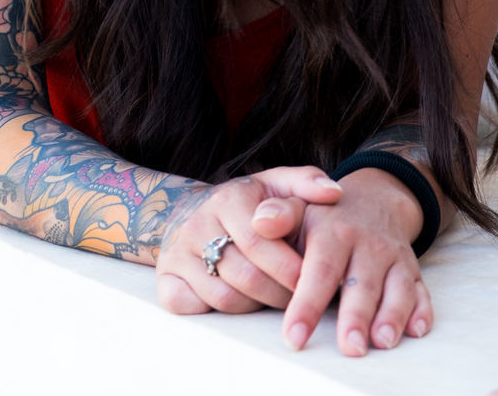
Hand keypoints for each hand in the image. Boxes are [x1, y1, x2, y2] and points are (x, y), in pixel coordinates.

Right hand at [155, 165, 342, 315]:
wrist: (194, 212)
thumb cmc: (249, 205)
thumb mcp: (277, 186)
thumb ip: (306, 184)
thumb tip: (333, 193)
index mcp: (227, 198)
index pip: (261, 242)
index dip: (290, 267)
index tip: (310, 278)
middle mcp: (196, 223)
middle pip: (246, 276)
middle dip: (279, 293)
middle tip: (298, 297)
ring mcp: (176, 253)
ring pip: (224, 299)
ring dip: (256, 306)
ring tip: (273, 297)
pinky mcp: (165, 280)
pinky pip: (194, 310)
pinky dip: (219, 314)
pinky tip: (239, 300)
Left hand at [268, 167, 432, 356]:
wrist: (372, 199)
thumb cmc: (324, 217)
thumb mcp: (299, 208)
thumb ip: (279, 216)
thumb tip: (259, 221)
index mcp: (334, 232)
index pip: (320, 271)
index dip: (307, 305)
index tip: (294, 336)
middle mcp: (367, 245)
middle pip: (362, 285)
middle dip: (356, 318)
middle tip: (350, 348)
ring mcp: (393, 258)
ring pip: (396, 289)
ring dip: (391, 316)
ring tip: (382, 342)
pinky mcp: (412, 270)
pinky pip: (422, 291)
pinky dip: (422, 310)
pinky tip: (417, 329)